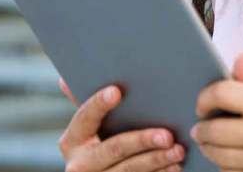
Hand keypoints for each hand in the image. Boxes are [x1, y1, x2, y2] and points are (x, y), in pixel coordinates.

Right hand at [57, 78, 188, 171]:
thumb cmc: (104, 144)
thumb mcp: (94, 129)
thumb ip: (91, 108)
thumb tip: (64, 80)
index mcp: (73, 141)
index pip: (85, 118)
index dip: (98, 104)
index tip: (116, 91)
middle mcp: (79, 165)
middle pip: (114, 148)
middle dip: (142, 140)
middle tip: (167, 135)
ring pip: (130, 169)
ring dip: (157, 160)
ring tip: (178, 150)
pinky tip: (175, 166)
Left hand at [191, 52, 242, 170]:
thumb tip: (240, 58)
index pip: (223, 94)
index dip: (205, 98)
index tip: (203, 105)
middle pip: (213, 129)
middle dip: (201, 128)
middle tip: (200, 127)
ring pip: (216, 154)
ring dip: (208, 147)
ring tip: (210, 141)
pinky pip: (226, 171)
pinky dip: (222, 164)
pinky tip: (229, 156)